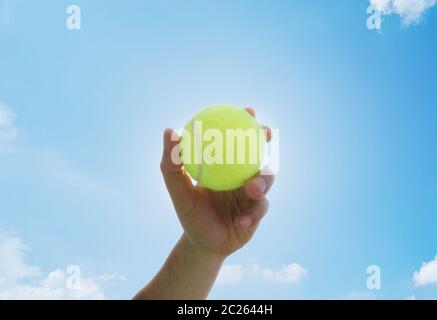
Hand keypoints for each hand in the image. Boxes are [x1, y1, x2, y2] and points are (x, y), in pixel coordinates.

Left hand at [160, 108, 274, 258]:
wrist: (202, 244)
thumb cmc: (190, 213)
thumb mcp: (178, 189)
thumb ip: (171, 163)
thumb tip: (169, 131)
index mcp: (226, 165)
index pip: (238, 140)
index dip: (246, 124)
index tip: (248, 111)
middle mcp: (242, 175)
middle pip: (259, 152)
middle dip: (265, 140)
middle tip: (266, 135)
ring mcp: (252, 193)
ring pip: (266, 180)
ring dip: (262, 181)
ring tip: (252, 189)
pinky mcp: (258, 213)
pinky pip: (260, 210)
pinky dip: (252, 215)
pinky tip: (241, 221)